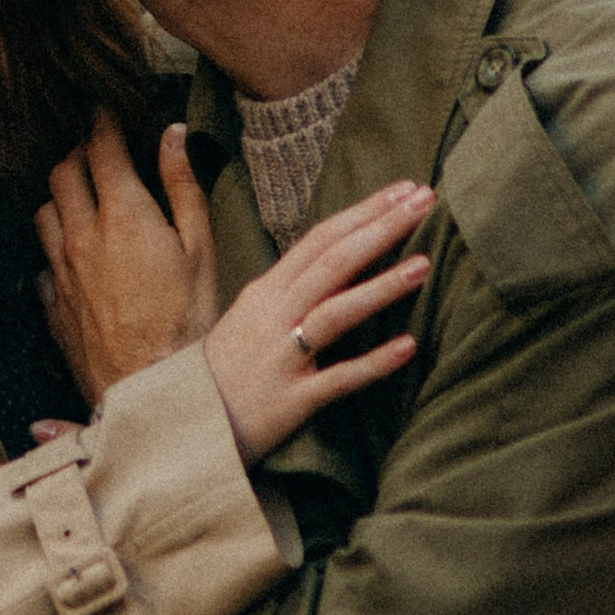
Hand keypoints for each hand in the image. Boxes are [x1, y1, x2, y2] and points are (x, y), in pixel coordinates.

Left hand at [36, 116, 219, 404]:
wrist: (153, 390)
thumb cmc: (190, 322)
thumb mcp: (201, 247)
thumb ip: (183, 186)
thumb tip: (173, 135)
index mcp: (124, 215)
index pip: (100, 147)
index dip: (101, 120)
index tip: (103, 107)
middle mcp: (82, 237)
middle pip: (61, 172)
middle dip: (76, 153)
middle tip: (96, 150)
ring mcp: (62, 272)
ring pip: (44, 213)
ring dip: (60, 197)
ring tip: (82, 198)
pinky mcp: (53, 306)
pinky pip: (42, 262)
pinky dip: (55, 248)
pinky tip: (74, 256)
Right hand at [200, 181, 434, 466]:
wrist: (187, 425)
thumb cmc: (226, 370)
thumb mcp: (251, 317)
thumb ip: (291, 288)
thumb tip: (341, 258)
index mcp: (266, 292)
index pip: (320, 239)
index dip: (364, 211)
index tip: (405, 188)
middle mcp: (274, 317)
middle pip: (332, 262)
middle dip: (381, 228)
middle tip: (426, 200)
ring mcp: (282, 358)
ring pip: (335, 313)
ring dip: (380, 287)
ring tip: (425, 265)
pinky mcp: (292, 400)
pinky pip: (337, 378)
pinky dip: (373, 363)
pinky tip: (408, 346)